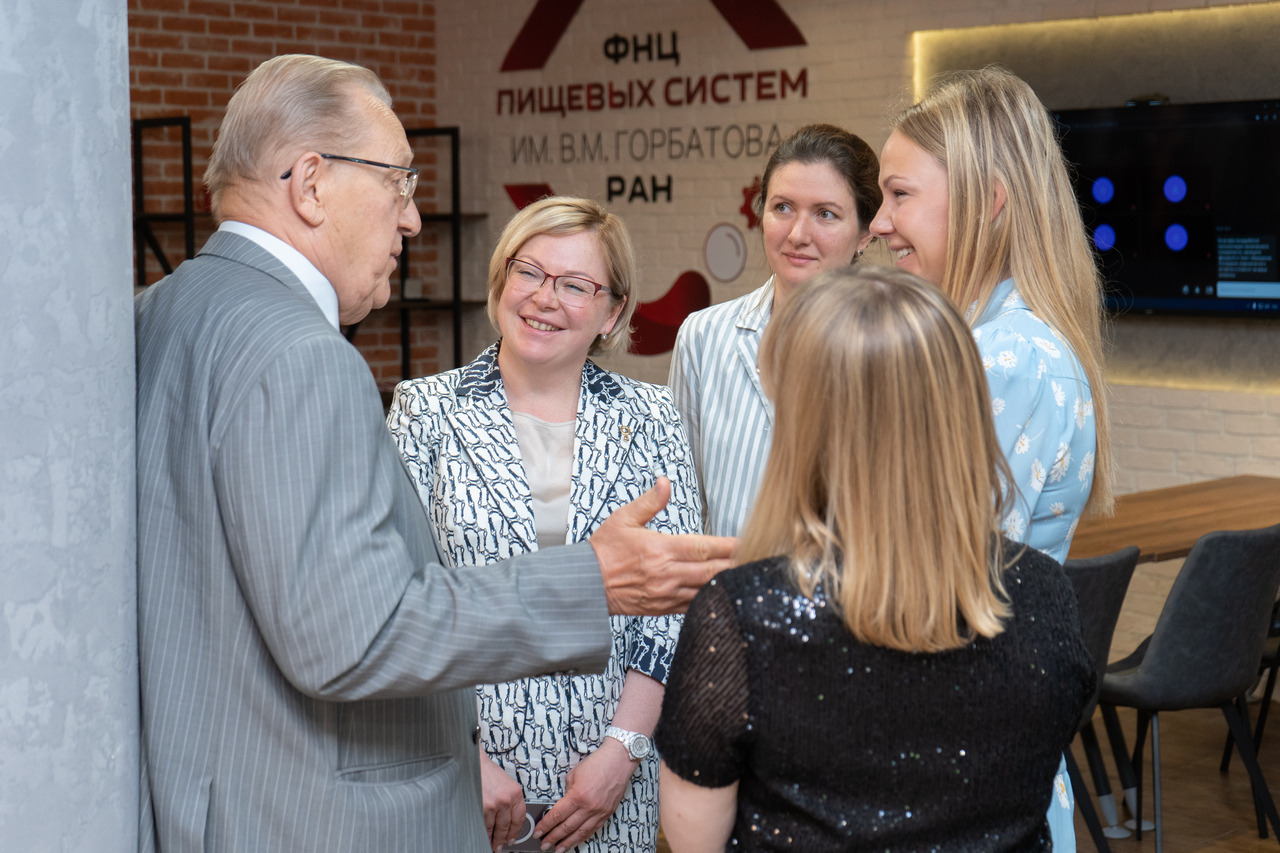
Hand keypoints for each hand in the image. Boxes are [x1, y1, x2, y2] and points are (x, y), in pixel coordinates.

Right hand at [479, 749, 525, 851]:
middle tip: (500, 846)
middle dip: (503, 839)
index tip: (513, 839)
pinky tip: (482, 835)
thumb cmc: (487, 772)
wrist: (473, 762)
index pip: (520, 818)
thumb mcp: (505, 784)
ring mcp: (494, 804)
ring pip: (494, 828)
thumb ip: (509, 801)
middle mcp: (506, 799)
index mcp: (515, 793)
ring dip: (492, 838)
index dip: (516, 831)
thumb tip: (508, 821)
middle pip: (507, 826)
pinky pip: (484, 825)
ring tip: (491, 844)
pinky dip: (483, 832)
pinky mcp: (482, 807)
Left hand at [533, 740, 634, 850]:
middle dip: (553, 838)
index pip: (557, 816)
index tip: (538, 832)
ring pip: (580, 833)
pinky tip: (575, 841)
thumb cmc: (597, 763)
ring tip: (558, 849)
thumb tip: (562, 804)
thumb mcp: (574, 774)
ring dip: (567, 843)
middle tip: (544, 844)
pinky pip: (592, 830)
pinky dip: (582, 838)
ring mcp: (599, 812)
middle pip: (566, 828)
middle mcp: (589, 807)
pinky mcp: (607, 813)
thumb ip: (567, 792)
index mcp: (577, 796)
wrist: (619, 760)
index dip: (545, 826)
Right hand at [590, 477, 735, 615]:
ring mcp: (667, 593)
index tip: (748, 541)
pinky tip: (723, 594)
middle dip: (737, 566)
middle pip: (712, 570)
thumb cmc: (603, 551)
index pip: (704, 547)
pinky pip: (694, 605)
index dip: (729, 545)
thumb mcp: (624, 518)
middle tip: (759, 560)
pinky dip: (710, 599)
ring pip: (706, 590)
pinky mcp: (663, 608)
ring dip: (727, 584)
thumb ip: (650, 502)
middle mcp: (667, 573)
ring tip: (747, 578)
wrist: (585, 584)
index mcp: (661, 549)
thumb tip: (664, 483)